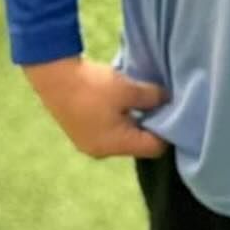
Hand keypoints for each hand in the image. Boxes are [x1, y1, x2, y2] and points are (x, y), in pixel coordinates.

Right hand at [24, 56, 168, 159]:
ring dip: (133, 120)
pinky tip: (121, 100)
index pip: (153, 149)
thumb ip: (152, 97)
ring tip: (141, 99)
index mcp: (115, 145)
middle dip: (150, 125)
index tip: (175, 112)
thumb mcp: (129, 90)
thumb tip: (167, 99)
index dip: (168, 132)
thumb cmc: (94, 87)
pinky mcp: (81, 132)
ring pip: (122, 136)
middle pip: (137, 144)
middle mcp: (102, 151)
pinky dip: (119, 118)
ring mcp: (89, 143)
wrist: (55, 78)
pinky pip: (109, 130)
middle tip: (161, 103)